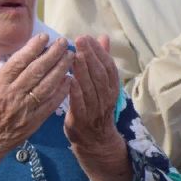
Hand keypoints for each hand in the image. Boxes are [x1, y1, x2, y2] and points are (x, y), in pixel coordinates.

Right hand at [0, 35, 72, 180]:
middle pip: (36, 71)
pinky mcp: (33, 122)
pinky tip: (69, 81)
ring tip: (70, 57)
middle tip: (64, 42)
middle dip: (52, 54)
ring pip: (46, 85)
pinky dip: (61, 92)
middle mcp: (12, 95)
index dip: (33, 48)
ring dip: (60, 70)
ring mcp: (24, 109)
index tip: (45, 37)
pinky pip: (50, 105)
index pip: (19, 62)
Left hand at [65, 35, 131, 180]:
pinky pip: (80, 105)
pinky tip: (69, 79)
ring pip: (91, 88)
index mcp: (111, 89)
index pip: (108, 68)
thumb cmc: (95, 108)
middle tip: (80, 40)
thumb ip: (101, 62)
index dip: (100, 52)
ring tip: (75, 55)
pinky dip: (76, 92)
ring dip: (83, 71)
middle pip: (100, 75)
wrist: (95, 142)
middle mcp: (106, 99)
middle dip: (91, 56)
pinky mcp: (81, 120)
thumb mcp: (101, 85)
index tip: (89, 38)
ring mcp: (94, 111)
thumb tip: (102, 37)